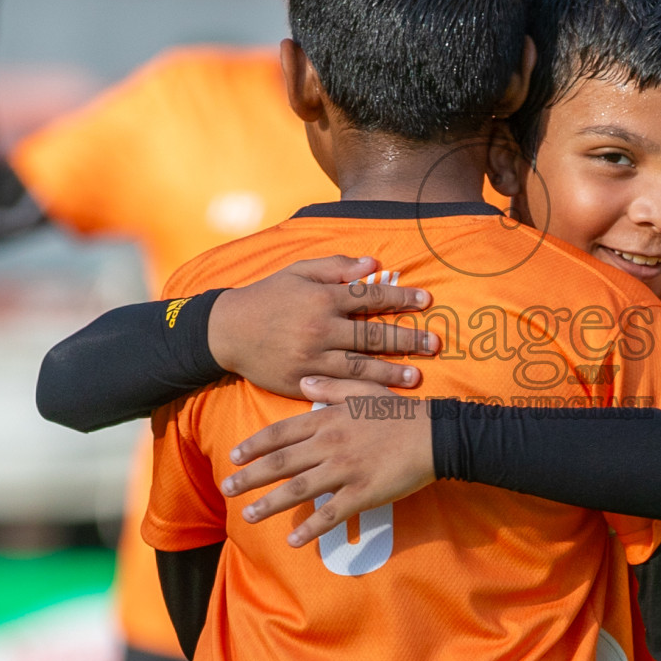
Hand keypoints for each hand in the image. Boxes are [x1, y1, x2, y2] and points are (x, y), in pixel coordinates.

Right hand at [209, 255, 438, 397]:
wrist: (226, 332)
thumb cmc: (267, 296)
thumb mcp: (298, 272)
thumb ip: (336, 268)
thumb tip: (374, 264)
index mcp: (321, 299)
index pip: (370, 297)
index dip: (400, 299)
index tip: (426, 302)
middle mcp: (319, 329)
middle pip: (373, 336)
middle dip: (407, 339)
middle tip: (434, 344)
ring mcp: (311, 359)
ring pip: (359, 367)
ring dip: (391, 372)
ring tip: (417, 376)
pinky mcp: (301, 383)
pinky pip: (337, 389)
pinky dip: (361, 393)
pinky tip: (381, 397)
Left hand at [221, 377, 434, 547]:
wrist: (434, 433)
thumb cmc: (400, 411)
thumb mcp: (364, 390)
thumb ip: (331, 388)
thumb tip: (304, 383)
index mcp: (329, 419)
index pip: (282, 433)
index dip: (255, 445)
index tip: (234, 455)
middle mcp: (330, 444)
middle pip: (281, 462)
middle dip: (251, 477)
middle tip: (227, 488)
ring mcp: (345, 470)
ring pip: (299, 489)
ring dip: (271, 503)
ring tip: (249, 515)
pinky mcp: (363, 492)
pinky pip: (331, 513)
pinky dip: (311, 528)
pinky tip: (295, 541)